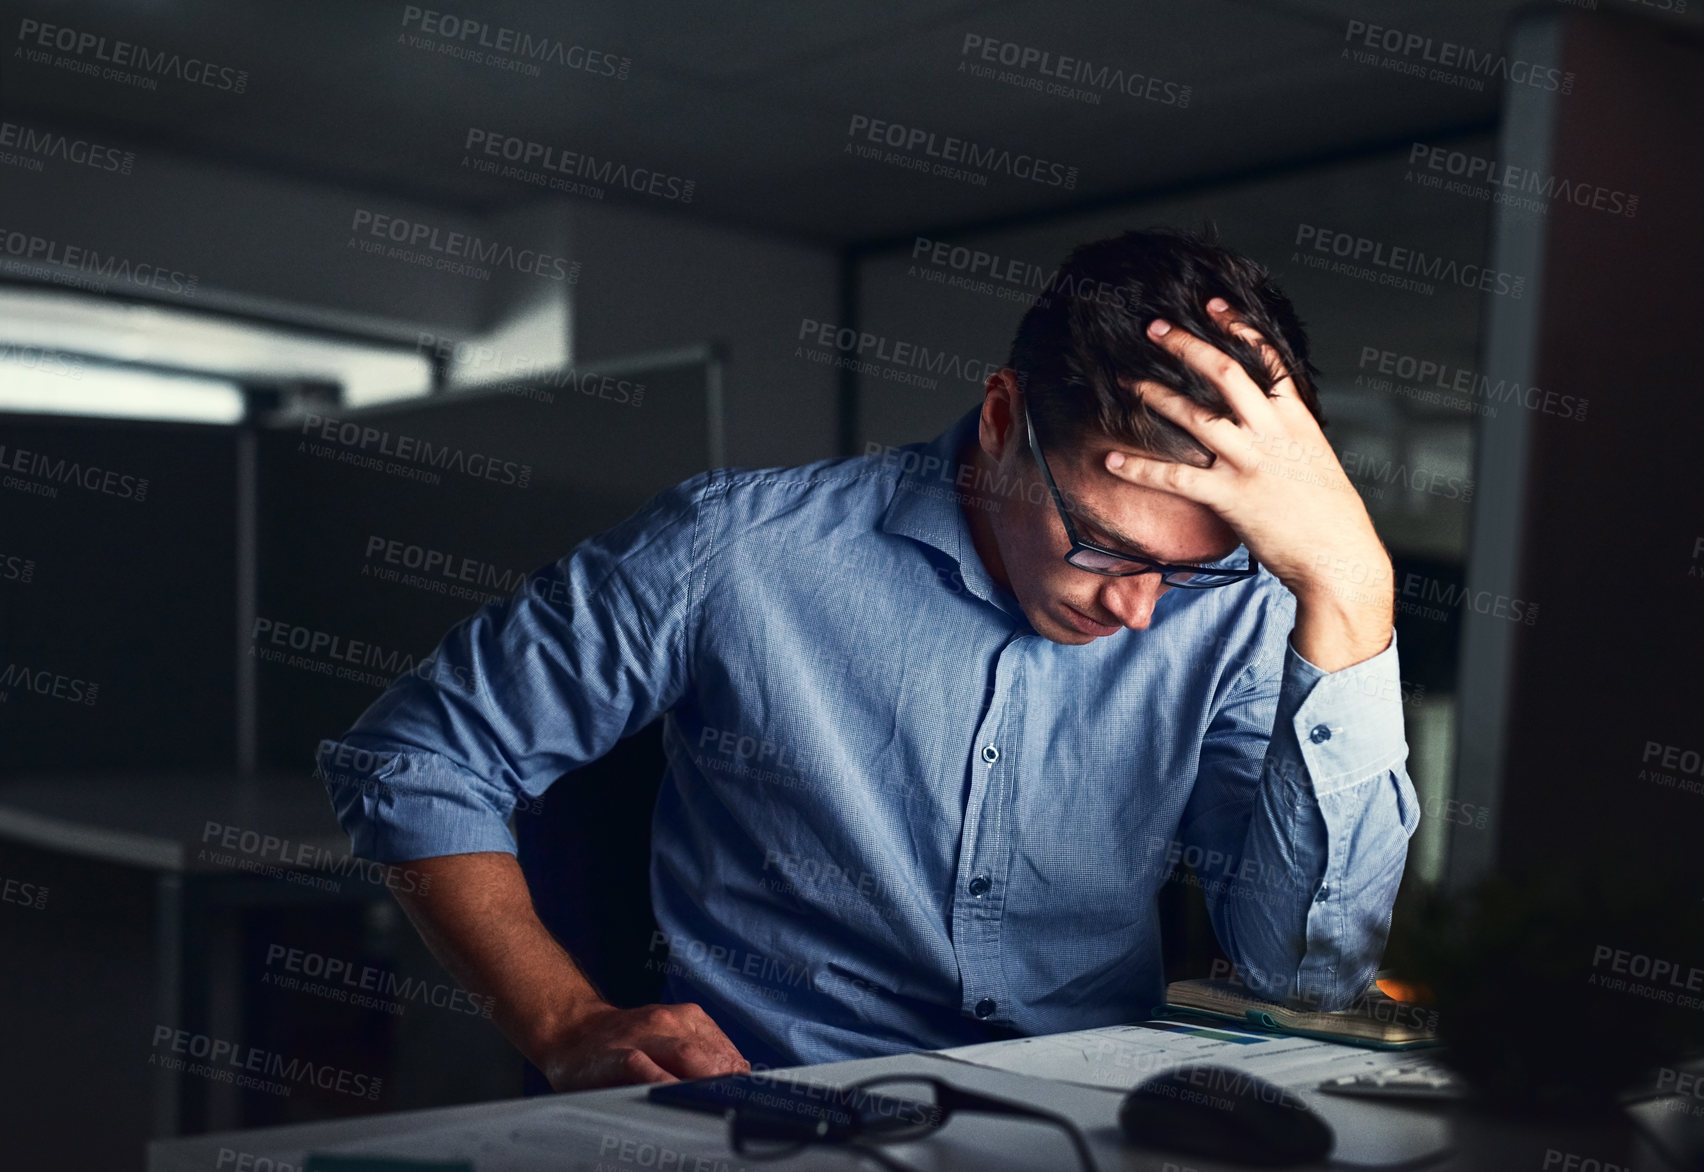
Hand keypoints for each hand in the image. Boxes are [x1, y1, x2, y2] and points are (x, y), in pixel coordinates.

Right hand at [535, 1000, 749, 1090]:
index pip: (727, 1053)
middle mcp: (669, 1022)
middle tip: (735, 1113)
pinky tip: (674, 1097)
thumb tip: (740, 1083)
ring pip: (686, 1055)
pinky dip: (663, 1082)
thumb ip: (702, 1056)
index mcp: (688, 1019)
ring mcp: (642, 1036)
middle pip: (711, 1055)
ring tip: (715, 1108)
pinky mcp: (618, 1055)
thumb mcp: (669, 1039)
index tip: (749, 1104)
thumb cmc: (627, 1043)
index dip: (740, 1082)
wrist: (574, 1033)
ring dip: (704, 1083)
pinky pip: (644, 1067)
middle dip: (727, 1085)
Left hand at [1101, 298, 1392, 670]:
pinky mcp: (1230, 496)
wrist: (1340, 559)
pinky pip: (1175, 477)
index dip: (1239, 327)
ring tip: (1127, 382)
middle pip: (1224, 373)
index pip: (1268, 359)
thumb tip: (1269, 426)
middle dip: (1187, 346)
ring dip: (1156, 396)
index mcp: (1297, 420)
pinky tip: (1112, 461)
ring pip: (1194, 415)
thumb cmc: (1332, 518)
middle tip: (1156, 329)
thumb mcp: (1317, 463)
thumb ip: (1290, 439)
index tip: (1213, 306)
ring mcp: (1250, 462)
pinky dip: (1140, 469)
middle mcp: (1272, 432)